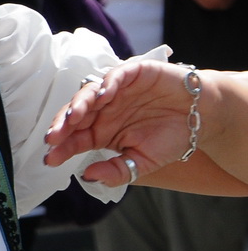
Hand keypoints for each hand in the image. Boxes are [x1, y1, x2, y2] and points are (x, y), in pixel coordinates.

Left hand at [43, 61, 199, 183]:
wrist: (202, 117)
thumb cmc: (171, 137)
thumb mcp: (143, 162)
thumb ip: (117, 171)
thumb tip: (88, 177)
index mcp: (100, 130)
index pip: (74, 138)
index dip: (61, 147)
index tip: (50, 160)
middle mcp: (103, 109)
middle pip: (75, 115)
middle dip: (62, 126)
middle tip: (53, 138)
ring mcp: (115, 90)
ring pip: (89, 93)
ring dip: (80, 104)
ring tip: (73, 117)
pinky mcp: (133, 73)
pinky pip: (116, 76)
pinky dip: (109, 84)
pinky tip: (104, 96)